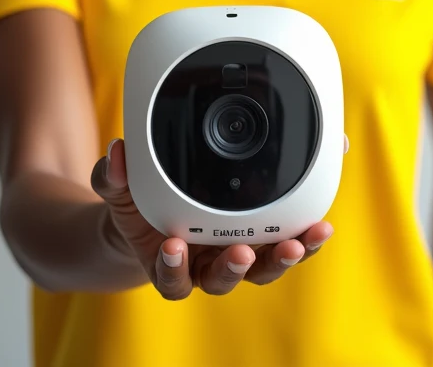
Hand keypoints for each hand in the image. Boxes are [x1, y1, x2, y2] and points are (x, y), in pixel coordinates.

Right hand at [91, 135, 348, 299]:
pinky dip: (304, 239)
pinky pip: (286, 243)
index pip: (173, 276)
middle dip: (235, 267)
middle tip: (240, 252)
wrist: (158, 214)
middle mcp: (208, 263)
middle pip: (225, 278)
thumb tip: (115, 153)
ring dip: (280, 258)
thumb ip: (112, 177)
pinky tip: (319, 225)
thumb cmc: (141, 208)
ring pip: (262, 268)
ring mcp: (237, 251)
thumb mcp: (120, 192)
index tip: (172, 246)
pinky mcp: (263, 236)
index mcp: (173, 260)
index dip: (173, 267)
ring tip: (295, 245)